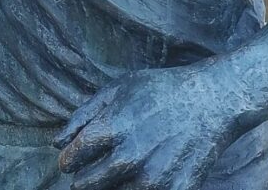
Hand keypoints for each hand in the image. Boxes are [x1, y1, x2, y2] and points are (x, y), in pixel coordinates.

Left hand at [54, 64, 237, 189]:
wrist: (210, 102)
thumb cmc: (161, 90)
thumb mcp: (119, 88)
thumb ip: (83, 115)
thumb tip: (57, 143)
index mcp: (112, 128)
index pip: (72, 158)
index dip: (68, 160)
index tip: (71, 160)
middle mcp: (129, 157)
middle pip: (87, 184)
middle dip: (84, 178)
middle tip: (92, 169)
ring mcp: (152, 180)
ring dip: (110, 186)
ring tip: (123, 167)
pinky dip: (135, 189)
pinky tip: (144, 174)